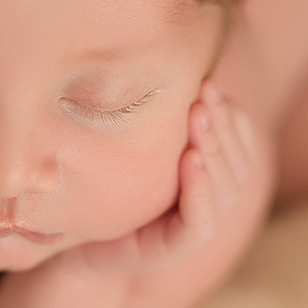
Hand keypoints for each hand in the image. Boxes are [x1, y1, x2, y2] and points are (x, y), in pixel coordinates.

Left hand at [57, 79, 255, 275]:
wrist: (68, 243)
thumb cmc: (102, 188)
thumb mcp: (131, 146)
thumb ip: (154, 118)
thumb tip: (160, 57)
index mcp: (207, 176)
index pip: (238, 145)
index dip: (230, 116)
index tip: (209, 84)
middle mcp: (207, 202)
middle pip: (237, 163)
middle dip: (222, 126)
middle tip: (205, 95)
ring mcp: (192, 229)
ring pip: (225, 190)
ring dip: (215, 150)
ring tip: (200, 119)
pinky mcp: (172, 250)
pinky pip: (200, 222)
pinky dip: (201, 192)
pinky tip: (193, 162)